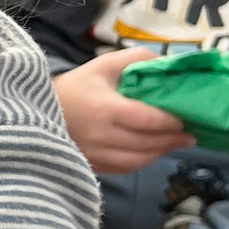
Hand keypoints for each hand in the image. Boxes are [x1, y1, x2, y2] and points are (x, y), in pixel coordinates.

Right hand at [53, 49, 194, 173]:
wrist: (38, 109)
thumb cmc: (77, 85)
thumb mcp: (104, 64)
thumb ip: (137, 60)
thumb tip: (169, 66)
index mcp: (105, 108)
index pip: (147, 120)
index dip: (170, 122)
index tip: (185, 119)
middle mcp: (100, 135)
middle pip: (146, 143)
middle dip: (172, 140)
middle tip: (190, 135)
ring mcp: (95, 154)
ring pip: (138, 161)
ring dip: (160, 153)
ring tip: (176, 144)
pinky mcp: (92, 165)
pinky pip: (124, 168)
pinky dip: (143, 161)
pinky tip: (153, 152)